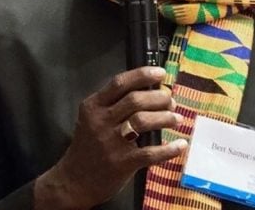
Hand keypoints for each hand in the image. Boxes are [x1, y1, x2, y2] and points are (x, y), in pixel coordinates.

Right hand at [34, 66, 186, 209]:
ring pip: (143, 121)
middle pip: (135, 100)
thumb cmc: (88, 146)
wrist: (74, 181)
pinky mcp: (121, 163)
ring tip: (176, 118)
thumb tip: (149, 90)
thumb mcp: (91, 119)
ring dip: (165, 117)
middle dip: (159, 97)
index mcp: (93, 106)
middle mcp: (100, 121)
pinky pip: (150, 152)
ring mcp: (110, 142)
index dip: (142, 75)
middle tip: (171, 101)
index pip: (119, 83)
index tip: (161, 73)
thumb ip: (113, 104)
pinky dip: (169, 148)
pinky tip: (180, 145)